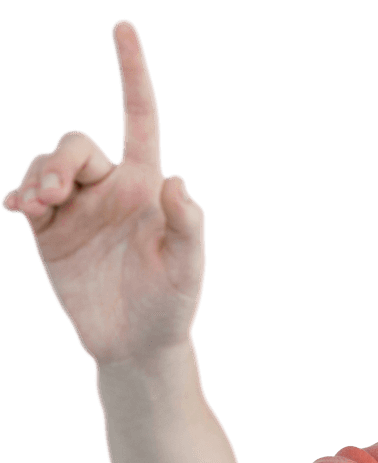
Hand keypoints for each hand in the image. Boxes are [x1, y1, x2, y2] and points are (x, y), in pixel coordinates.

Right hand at [2, 19, 205, 367]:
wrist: (134, 345)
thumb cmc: (172, 305)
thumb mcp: (189, 268)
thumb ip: (188, 225)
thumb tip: (177, 180)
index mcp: (148, 185)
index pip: (140, 117)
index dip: (132, 74)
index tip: (123, 27)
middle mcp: (112, 188)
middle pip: (75, 144)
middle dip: (59, 161)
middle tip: (52, 195)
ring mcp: (78, 208)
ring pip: (46, 165)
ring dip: (36, 177)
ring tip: (33, 206)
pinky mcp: (49, 232)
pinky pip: (24, 196)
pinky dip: (16, 194)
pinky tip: (14, 208)